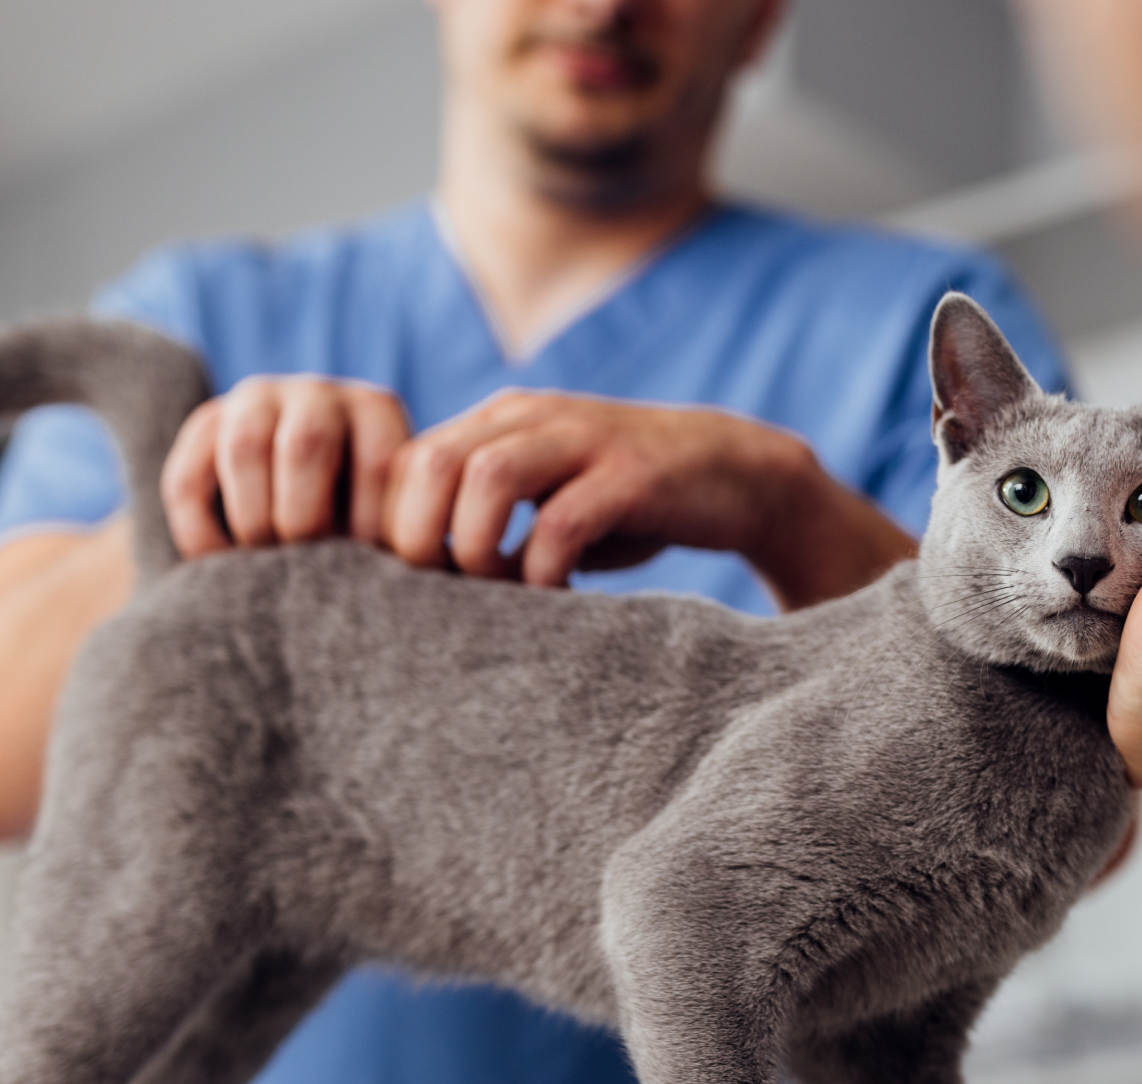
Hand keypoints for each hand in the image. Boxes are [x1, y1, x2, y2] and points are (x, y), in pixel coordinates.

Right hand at [161, 377, 410, 555]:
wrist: (299, 502)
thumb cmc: (359, 525)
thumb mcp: (386, 523)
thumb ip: (391, 539)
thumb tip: (391, 582)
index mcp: (377, 412)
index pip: (377, 464)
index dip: (368, 529)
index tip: (364, 573)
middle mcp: (318, 393)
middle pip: (305, 446)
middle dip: (303, 519)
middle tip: (307, 569)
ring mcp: (258, 398)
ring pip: (245, 451)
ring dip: (254, 522)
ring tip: (267, 569)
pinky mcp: (205, 422)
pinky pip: (189, 478)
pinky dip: (202, 533)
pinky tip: (220, 566)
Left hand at [382, 390, 916, 608]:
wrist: (738, 474)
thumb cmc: (631, 505)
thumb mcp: (549, 500)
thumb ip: (491, 522)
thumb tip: (426, 587)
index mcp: (501, 422)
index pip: (408, 459)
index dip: (395, 525)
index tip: (416, 583)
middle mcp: (533, 419)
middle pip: (432, 460)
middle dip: (421, 536)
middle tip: (446, 590)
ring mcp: (585, 440)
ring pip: (488, 476)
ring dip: (478, 546)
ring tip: (497, 591)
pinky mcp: (633, 475)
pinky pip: (564, 520)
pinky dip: (545, 568)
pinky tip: (556, 596)